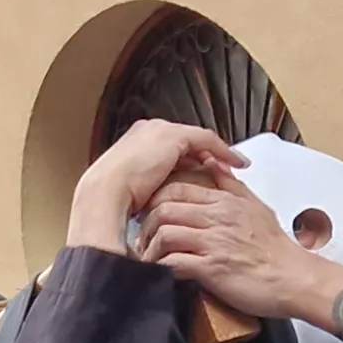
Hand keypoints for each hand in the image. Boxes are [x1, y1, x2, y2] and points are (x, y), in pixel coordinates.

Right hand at [70, 119, 242, 251]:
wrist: (106, 193)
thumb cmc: (114, 201)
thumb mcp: (136, 196)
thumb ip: (151, 193)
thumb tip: (164, 211)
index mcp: (135, 145)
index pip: (169, 150)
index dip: (189, 163)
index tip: (204, 177)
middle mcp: (147, 132)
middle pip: (185, 142)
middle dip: (204, 156)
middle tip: (223, 172)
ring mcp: (160, 131)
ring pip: (197, 139)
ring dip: (216, 153)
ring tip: (233, 168)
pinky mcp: (172, 135)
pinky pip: (206, 140)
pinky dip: (222, 151)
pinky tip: (236, 164)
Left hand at [137, 173, 336, 319]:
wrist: (294, 278)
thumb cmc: (275, 248)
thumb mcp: (255, 206)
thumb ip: (231, 184)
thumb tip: (213, 163)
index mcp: (224, 202)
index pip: (178, 188)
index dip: (157, 199)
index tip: (151, 214)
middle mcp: (216, 218)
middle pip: (164, 208)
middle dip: (147, 223)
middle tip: (143, 237)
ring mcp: (213, 243)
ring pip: (165, 233)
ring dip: (151, 248)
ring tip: (149, 257)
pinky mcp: (211, 269)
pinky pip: (174, 263)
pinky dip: (161, 268)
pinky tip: (160, 274)